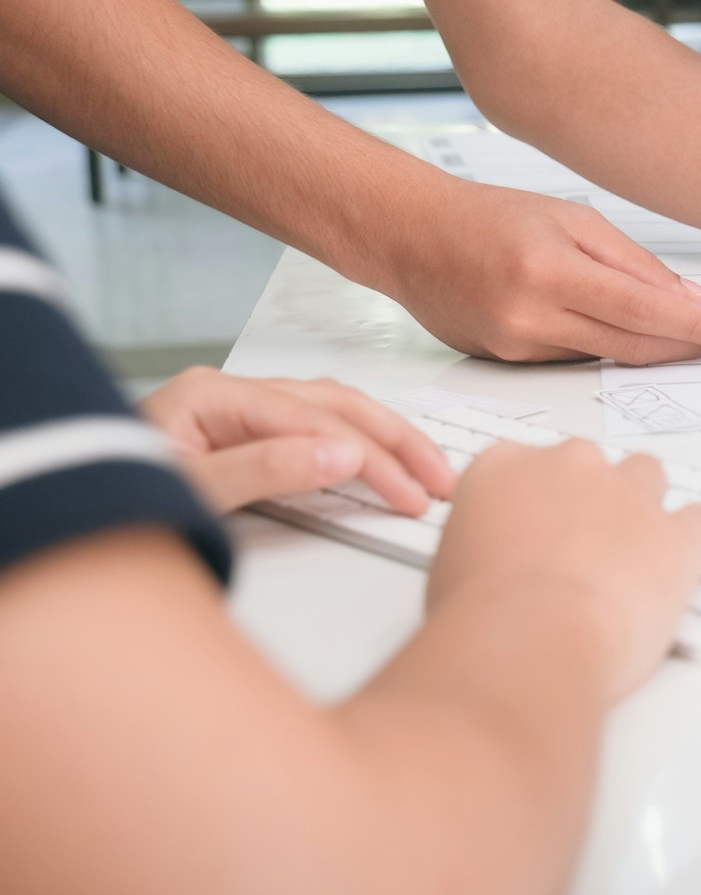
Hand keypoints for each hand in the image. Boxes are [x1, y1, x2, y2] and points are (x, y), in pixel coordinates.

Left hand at [140, 368, 454, 513]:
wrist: (66, 503)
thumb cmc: (116, 497)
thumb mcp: (192, 491)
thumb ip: (267, 470)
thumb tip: (343, 454)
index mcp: (214, 395)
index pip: (315, 419)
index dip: (372, 456)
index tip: (411, 493)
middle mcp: (229, 391)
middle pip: (335, 401)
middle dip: (396, 439)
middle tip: (440, 480)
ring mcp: (236, 407)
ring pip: (331, 406)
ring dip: (385, 436)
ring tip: (428, 469)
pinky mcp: (242, 429)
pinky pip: (314, 422)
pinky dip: (356, 438)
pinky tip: (382, 456)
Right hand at [382, 179, 700, 364]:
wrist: (409, 237)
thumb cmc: (486, 216)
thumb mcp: (569, 218)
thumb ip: (630, 261)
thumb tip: (686, 297)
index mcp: (548, 269)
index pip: (640, 308)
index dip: (690, 326)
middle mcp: (529, 315)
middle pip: (628, 344)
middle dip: (682, 345)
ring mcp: (515, 345)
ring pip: (604, 357)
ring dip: (649, 349)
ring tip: (685, 338)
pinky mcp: (506, 362)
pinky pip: (573, 359)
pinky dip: (603, 346)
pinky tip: (618, 331)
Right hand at [427, 441, 700, 696]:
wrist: (530, 638)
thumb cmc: (481, 614)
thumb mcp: (450, 567)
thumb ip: (480, 543)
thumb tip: (491, 562)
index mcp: (506, 466)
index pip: (522, 465)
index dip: (530, 503)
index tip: (530, 533)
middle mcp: (570, 466)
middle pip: (587, 465)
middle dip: (586, 500)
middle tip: (576, 551)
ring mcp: (629, 495)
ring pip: (647, 475)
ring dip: (641, 507)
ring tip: (631, 556)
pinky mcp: (676, 535)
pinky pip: (699, 521)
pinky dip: (692, 541)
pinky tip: (677, 569)